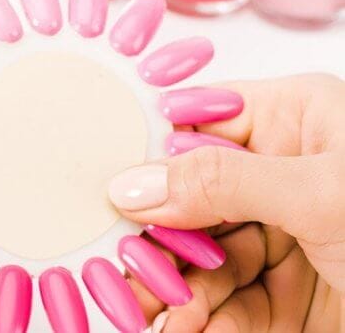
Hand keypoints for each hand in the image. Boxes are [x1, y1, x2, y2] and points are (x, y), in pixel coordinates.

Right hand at [109, 74, 344, 330]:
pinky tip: (182, 330)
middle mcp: (285, 174)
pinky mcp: (290, 296)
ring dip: (174, 290)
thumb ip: (222, 181)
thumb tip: (135, 183)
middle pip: (190, 200)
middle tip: (123, 271)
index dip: (149, 155)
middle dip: (158, 241)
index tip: (110, 191)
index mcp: (299, 120)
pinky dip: (200, 322)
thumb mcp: (325, 194)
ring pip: (200, 258)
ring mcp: (285, 236)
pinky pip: (226, 304)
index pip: (196, 122)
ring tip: (154, 315)